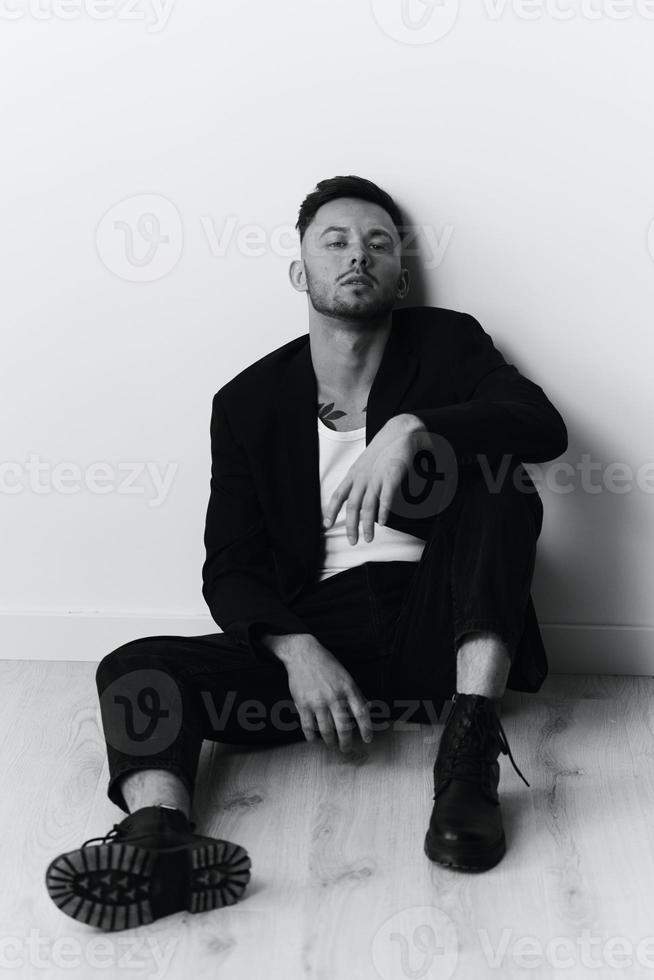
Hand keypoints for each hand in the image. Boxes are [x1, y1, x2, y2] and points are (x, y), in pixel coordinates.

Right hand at [280, 638, 373, 751]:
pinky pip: (308, 727)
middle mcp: (334, 697)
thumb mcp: (346, 676)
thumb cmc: (327, 664)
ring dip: (330, 741)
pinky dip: (312, 736)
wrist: (303, 654)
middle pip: (343, 727)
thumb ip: (356, 693)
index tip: (368, 739)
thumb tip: (368, 709)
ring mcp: (317, 701)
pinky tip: (314, 739)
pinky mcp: (303, 704)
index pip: (361, 714)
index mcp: (347, 689)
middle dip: (346, 742)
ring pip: (326, 730)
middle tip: (346, 749)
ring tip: (331, 744)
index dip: (366, 729)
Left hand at [322, 413, 427, 544]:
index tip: (327, 524)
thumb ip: (360, 481)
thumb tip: (357, 499)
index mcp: (354, 474)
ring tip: (367, 538)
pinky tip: (382, 522)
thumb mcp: (364, 465)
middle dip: (351, 526)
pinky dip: (383, 512)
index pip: (338, 494)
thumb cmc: (383, 451)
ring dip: (367, 525)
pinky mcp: (391, 476)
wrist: (399, 433)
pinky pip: (385, 498)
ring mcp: (376, 477)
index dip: (331, 510)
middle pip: (352, 506)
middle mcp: (362, 477)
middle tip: (352, 541)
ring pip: (367, 506)